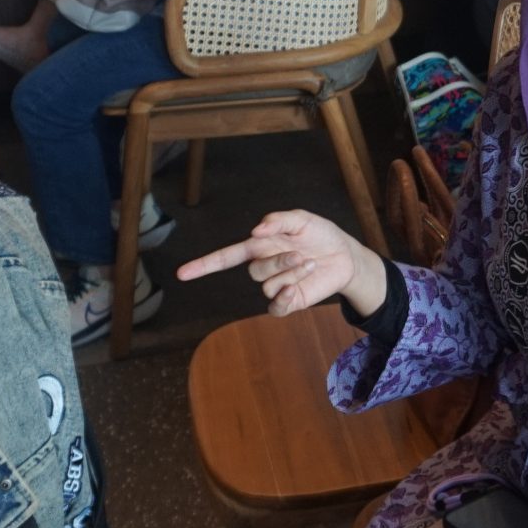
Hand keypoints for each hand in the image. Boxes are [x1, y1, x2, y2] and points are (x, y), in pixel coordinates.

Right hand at [177, 209, 386, 315]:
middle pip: (255, 271)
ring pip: (269, 285)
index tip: (182, 273)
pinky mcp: (288, 301)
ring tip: (311, 263)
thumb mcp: (303, 219)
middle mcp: (264, 266)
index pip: (226, 257)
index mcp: (260, 246)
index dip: (204, 264)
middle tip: (302, 253)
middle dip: (279, 261)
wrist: (345, 255)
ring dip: (292, 273)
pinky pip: (275, 307)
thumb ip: (278, 220)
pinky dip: (283, 298)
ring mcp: (275, 286)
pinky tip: (296, 288)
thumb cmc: (321, 234)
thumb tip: (256, 230)